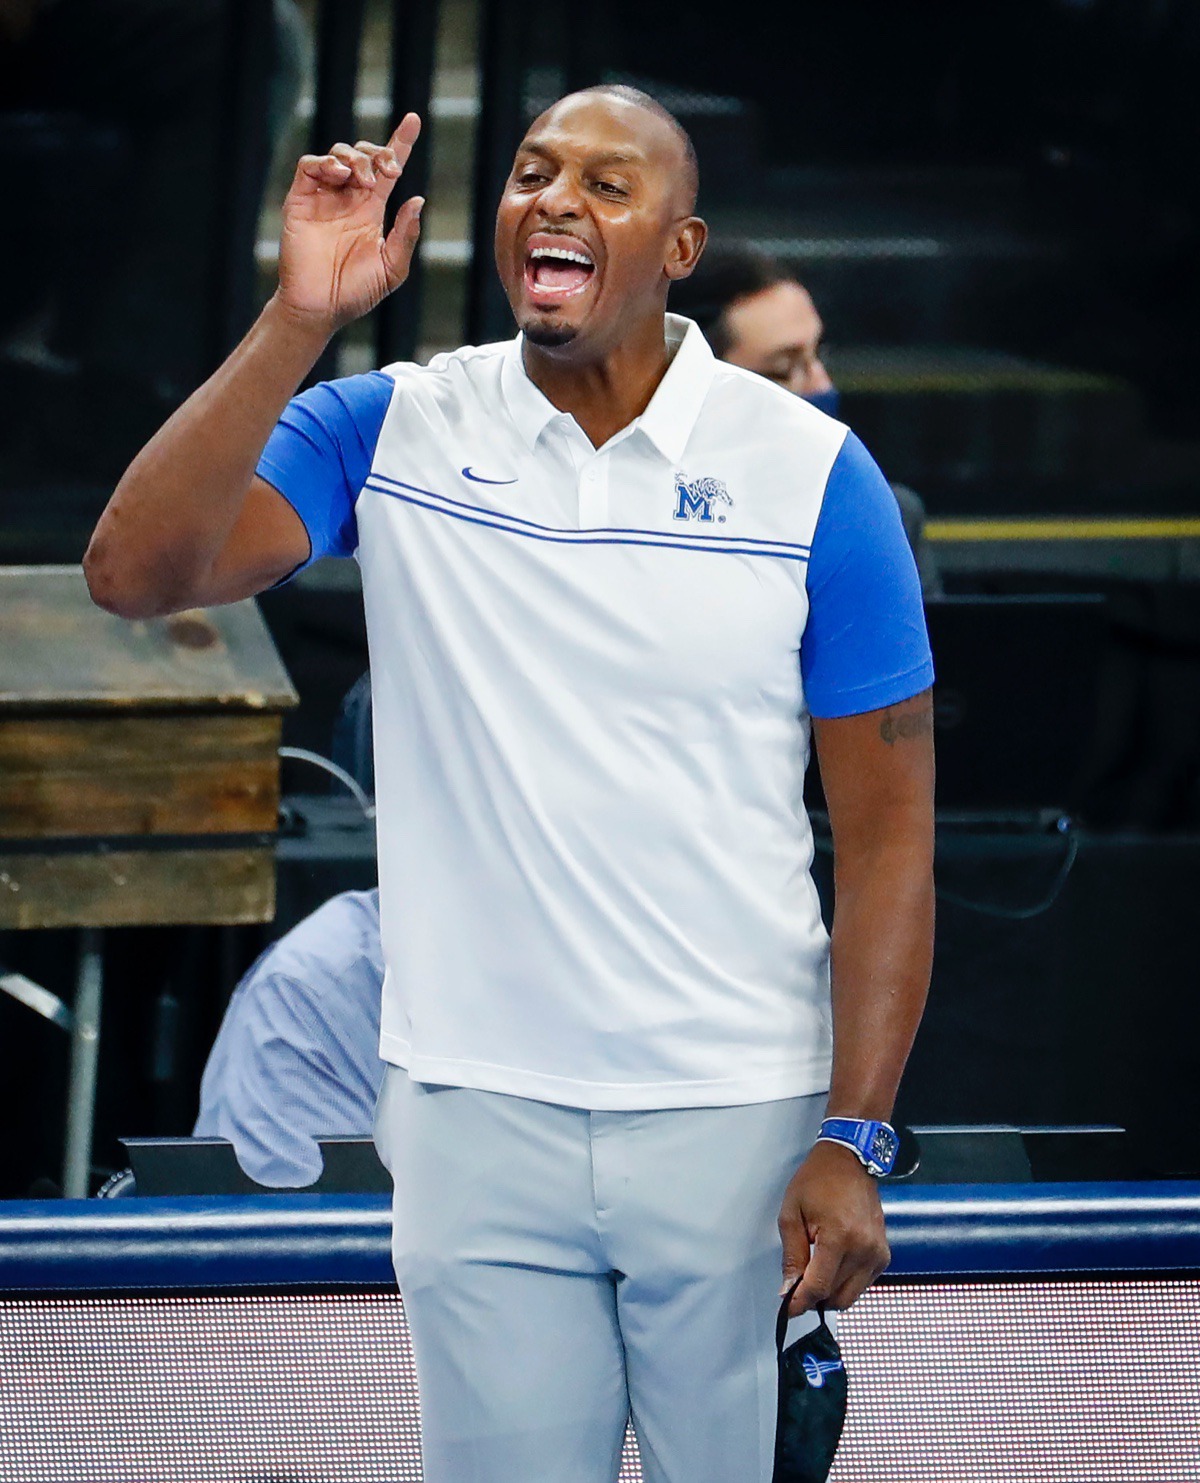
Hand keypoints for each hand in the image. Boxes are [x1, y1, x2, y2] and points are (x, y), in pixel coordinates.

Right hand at [276, 114, 423, 333]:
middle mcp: (348, 198)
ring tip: (365, 182)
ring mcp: (323, 197)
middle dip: (379, 152)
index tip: (413, 120)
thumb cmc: (356, 293)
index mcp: (371, 210)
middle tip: (390, 171)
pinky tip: (340, 175)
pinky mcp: (300, 200)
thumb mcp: (392, 268)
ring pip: (338, 154)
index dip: (400, 142)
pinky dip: (325, 162)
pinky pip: (309, 166)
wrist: (321, 308)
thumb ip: (406, 235)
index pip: (387, 168)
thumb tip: (417, 199)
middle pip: (364, 155)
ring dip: (356, 158)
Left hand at [778, 1139, 889, 1315]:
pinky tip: (833, 1263)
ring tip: (816, 1268)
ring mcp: (877, 1253)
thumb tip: (789, 1289)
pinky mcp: (883, 1255)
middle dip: (814, 1297)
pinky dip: (845, 1282)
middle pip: (836, 1297)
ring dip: (830, 1292)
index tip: (788, 1307)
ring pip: (851, 1296)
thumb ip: (792, 1256)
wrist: (849, 1160)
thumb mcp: (792, 1214)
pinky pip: (862, 1284)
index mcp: (840, 1237)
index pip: (819, 1287)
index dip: (800, 1301)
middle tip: (798, 1283)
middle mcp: (864, 1249)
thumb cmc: (819, 1179)